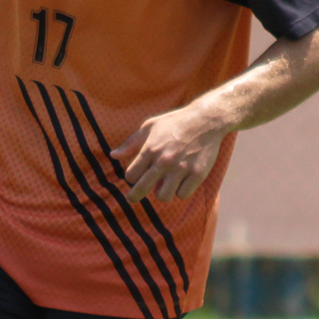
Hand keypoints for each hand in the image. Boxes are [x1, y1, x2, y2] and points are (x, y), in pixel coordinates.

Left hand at [111, 103, 229, 203]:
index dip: (132, 177)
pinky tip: (181, 182)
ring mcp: (181, 168)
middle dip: (134, 196)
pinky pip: (183, 194)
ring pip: (163, 196)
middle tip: (132, 198)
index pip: (131, 175)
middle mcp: (164, 161)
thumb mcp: (150, 126)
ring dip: (162, 192)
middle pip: (142, 189)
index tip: (136, 175)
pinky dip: (180, 191)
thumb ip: (131, 143)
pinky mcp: (197, 174)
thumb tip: (113, 155)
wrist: (206, 120)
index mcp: (150, 149)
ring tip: (165, 184)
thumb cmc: (175, 122)